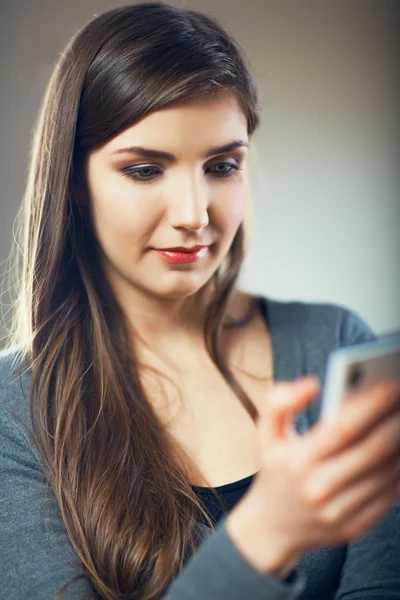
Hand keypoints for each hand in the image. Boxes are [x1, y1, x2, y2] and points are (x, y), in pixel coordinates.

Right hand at [226, 376, 399, 573]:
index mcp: (296, 461)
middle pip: (373, 449)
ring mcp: (339, 513)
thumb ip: (279, 401)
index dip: (372, 404)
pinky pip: (389, 494)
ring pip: (387, 472)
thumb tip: (312, 384)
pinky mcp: (355, 527)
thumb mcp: (265, 433)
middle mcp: (318, 489)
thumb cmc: (274, 470)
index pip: (344, 428)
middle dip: (397, 419)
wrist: (271, 528)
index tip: (391, 383)